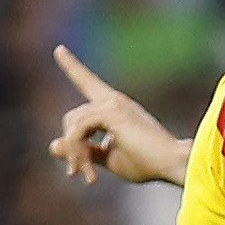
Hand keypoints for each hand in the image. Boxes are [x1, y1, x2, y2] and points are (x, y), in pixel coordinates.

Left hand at [49, 46, 189, 184]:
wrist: (171, 164)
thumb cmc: (147, 162)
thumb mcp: (108, 158)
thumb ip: (84, 150)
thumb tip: (52, 145)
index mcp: (114, 107)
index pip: (87, 82)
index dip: (72, 66)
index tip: (58, 50)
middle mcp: (113, 100)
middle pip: (72, 117)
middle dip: (71, 147)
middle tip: (75, 173)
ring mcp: (113, 104)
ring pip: (73, 124)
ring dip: (74, 152)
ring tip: (86, 174)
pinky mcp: (112, 113)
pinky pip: (79, 129)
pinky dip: (77, 149)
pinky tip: (88, 167)